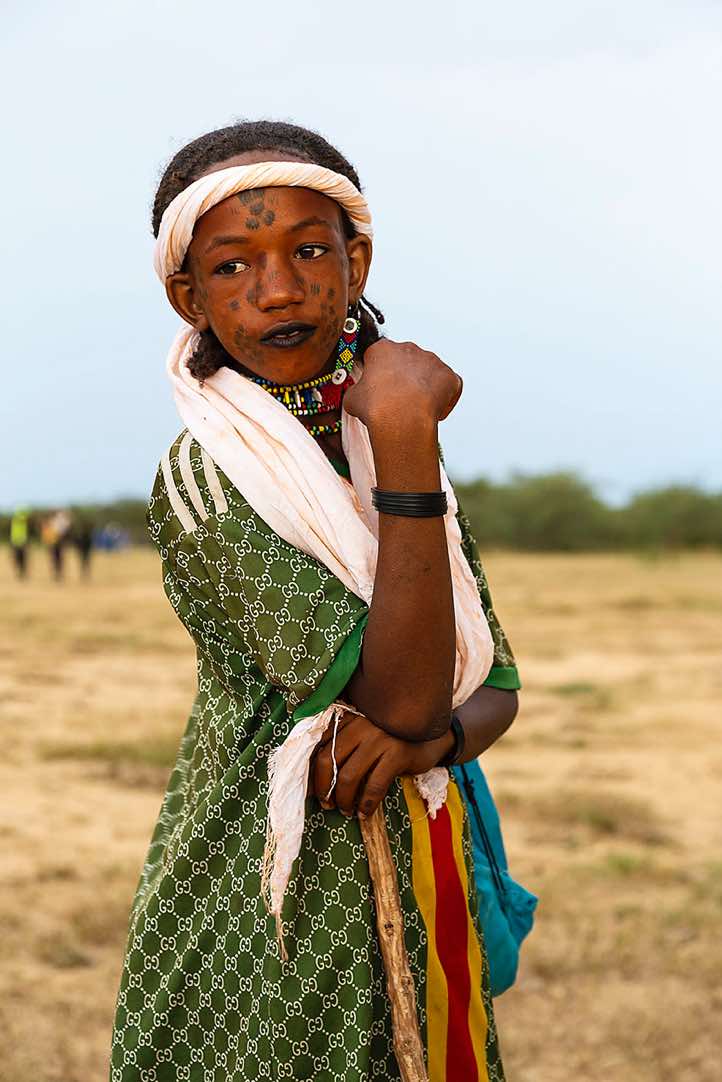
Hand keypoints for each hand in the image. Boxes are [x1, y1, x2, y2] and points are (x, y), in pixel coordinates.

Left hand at [311, 710, 452, 818]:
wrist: (432, 738)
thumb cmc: (391, 740)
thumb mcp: (364, 735)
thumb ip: (343, 745)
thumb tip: (315, 779)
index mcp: (349, 717)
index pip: (319, 744)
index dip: (312, 771)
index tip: (313, 790)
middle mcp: (361, 723)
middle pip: (328, 760)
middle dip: (323, 788)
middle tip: (327, 804)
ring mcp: (379, 737)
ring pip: (348, 776)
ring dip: (343, 800)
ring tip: (346, 811)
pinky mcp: (397, 753)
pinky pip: (374, 785)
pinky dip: (366, 804)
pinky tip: (364, 813)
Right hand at [343, 338, 462, 429]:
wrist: (402, 418)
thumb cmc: (378, 407)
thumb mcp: (352, 399)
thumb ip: (357, 392)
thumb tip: (358, 397)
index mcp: (383, 349)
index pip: (381, 357)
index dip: (380, 375)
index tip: (380, 389)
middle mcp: (409, 349)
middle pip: (407, 362)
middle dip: (404, 379)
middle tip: (399, 400)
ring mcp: (431, 361)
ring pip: (429, 372)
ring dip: (424, 387)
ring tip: (416, 408)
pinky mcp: (449, 375)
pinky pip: (449, 385)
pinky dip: (444, 397)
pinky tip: (433, 411)